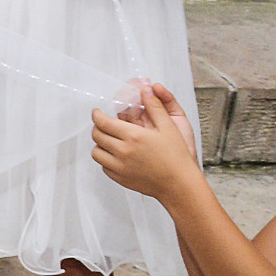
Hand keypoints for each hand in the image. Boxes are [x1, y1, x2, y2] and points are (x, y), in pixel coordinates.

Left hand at [89, 82, 198, 200]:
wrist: (180, 185)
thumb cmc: (177, 158)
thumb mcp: (169, 127)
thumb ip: (155, 107)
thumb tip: (147, 91)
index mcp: (133, 136)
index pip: (103, 121)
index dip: (97, 115)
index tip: (97, 112)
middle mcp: (123, 151)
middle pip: (96, 135)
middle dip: (98, 127)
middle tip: (104, 125)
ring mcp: (120, 167)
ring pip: (96, 152)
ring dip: (100, 144)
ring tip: (110, 141)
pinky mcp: (120, 179)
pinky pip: (104, 167)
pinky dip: (106, 160)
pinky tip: (117, 156)